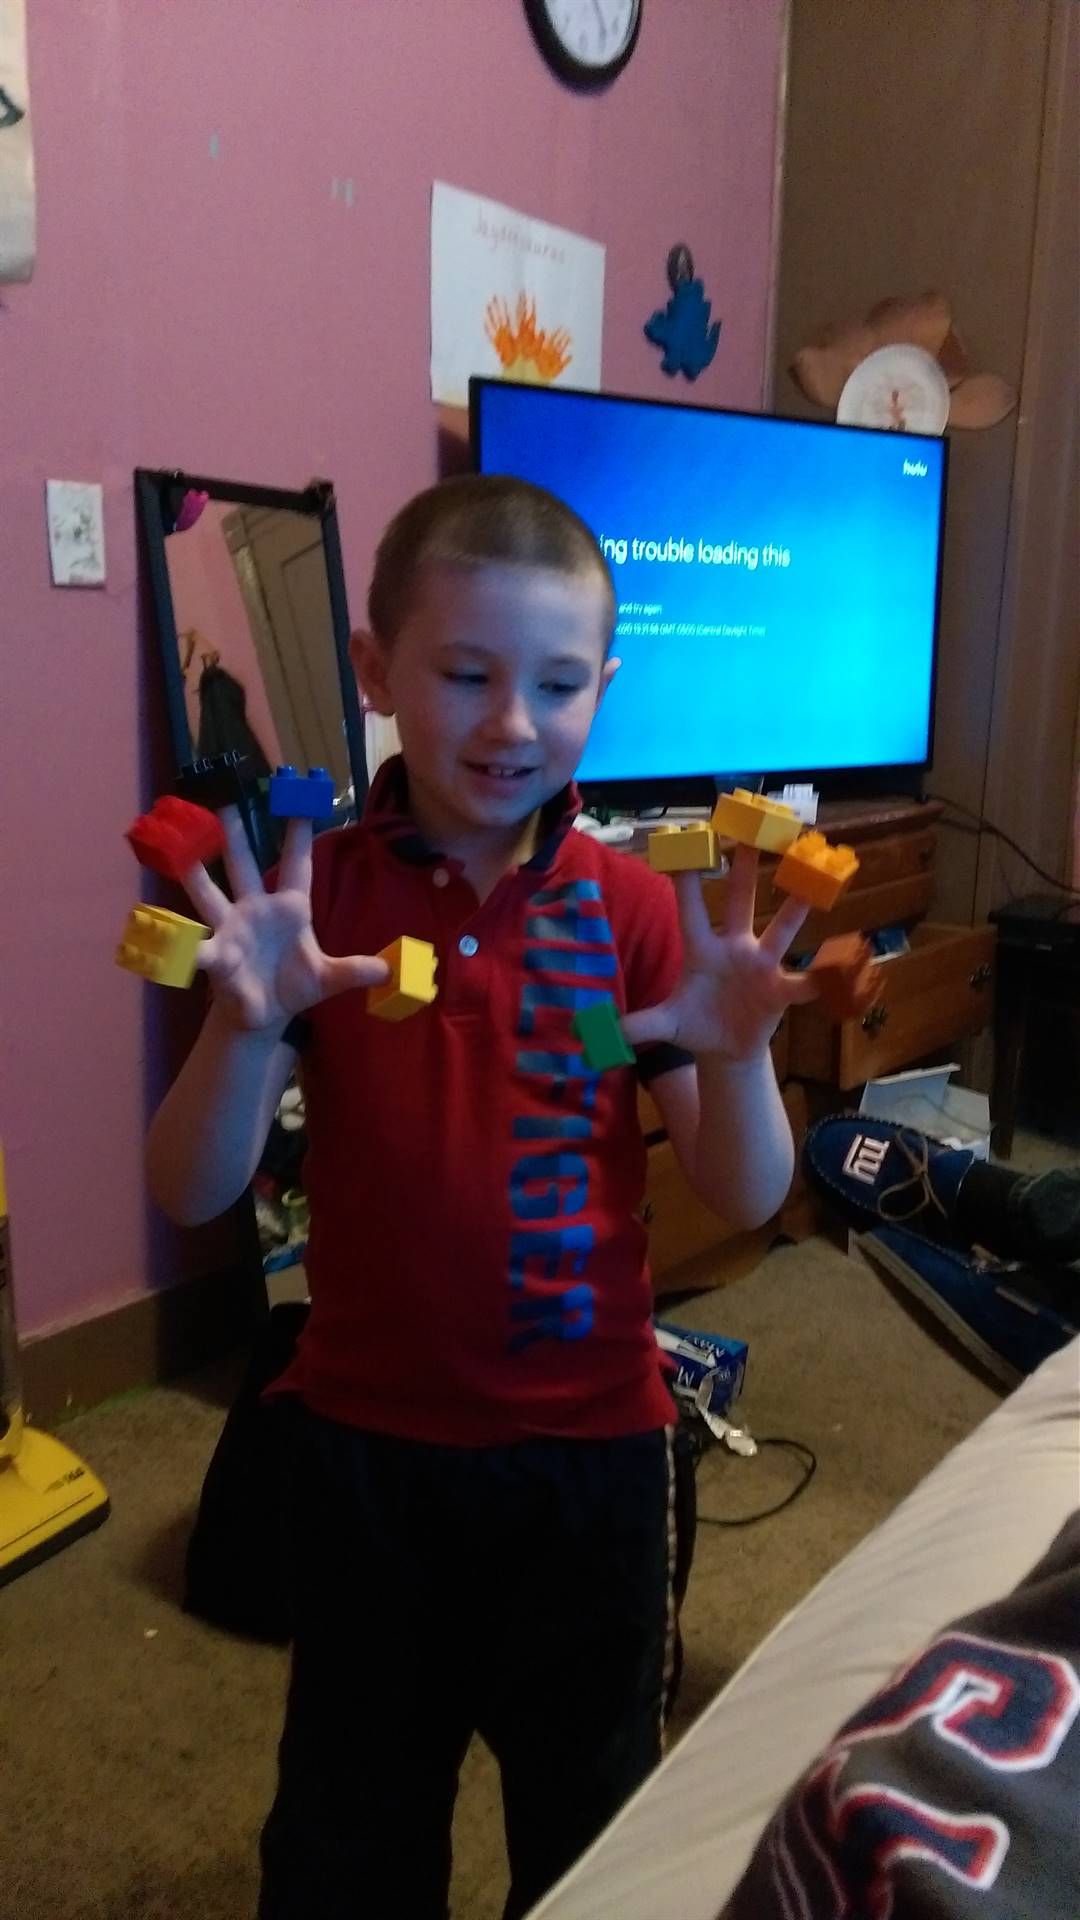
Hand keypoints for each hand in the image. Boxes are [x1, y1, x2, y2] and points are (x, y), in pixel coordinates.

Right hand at [182, 808, 388, 1031]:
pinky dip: (189, 948)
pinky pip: (201, 950)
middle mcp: (256, 909)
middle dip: (235, 836)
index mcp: (290, 908)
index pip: (297, 863)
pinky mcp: (217, 957)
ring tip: (181, 850)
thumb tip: (389, 972)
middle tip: (226, 801)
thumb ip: (354, 970)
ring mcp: (231, 929)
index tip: (300, 797)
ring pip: (210, 895)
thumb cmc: (293, 986)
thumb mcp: (328, 978)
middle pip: (244, 867)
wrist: (262, 1016)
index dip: (298, 832)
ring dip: (197, 874)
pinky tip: (178, 943)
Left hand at [621, 845, 816, 1062]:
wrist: (726, 1051)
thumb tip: (609, 1029)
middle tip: (754, 828)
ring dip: (795, 906)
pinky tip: (837, 967)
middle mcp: (734, 948)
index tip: (686, 841)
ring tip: (812, 879)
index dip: (686, 878)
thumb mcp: (667, 1025)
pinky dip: (820, 979)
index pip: (690, 907)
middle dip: (745, 866)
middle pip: (739, 900)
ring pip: (780, 930)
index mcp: (701, 950)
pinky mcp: (780, 991)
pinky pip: (803, 983)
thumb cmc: (696, 1026)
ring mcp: (761, 966)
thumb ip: (641, 1024)